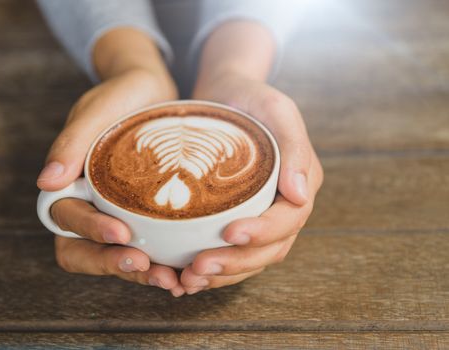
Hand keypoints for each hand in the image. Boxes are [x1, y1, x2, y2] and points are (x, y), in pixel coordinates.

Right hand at [37, 29, 185, 296]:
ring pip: (116, 256)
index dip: (91, 232)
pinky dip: (161, 263)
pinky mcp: (144, 216)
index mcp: (68, 186)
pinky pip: (146, 247)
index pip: (68, 221)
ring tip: (171, 280)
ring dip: (140, 274)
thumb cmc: (119, 96)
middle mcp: (88, 205)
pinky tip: (183, 272)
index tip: (122, 234)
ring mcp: (116, 213)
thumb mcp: (97, 111)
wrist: (151, 92)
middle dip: (113, 265)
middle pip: (86, 251)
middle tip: (148, 270)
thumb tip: (45, 182)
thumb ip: (71, 143)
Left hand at [180, 74, 323, 293]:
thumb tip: (302, 194)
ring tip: (188, 280)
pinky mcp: (233, 219)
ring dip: (221, 275)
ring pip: (248, 259)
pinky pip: (228, 252)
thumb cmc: (252, 98)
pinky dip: (210, 270)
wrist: (226, 95)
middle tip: (199, 266)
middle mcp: (282, 208)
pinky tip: (183, 276)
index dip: (263, 232)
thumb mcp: (277, 109)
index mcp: (299, 186)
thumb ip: (294, 148)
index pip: (287, 220)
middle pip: (268, 250)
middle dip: (236, 263)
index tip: (230, 233)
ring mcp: (258, 217)